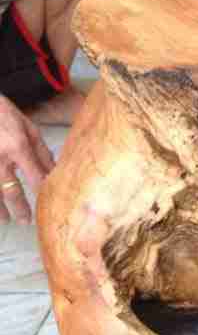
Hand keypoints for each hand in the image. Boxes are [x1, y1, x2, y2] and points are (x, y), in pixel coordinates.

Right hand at [0, 93, 55, 224]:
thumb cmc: (3, 113)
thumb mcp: (27, 126)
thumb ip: (40, 150)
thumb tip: (55, 170)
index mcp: (17, 147)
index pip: (35, 176)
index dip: (43, 192)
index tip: (49, 205)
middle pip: (10, 190)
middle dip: (19, 208)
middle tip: (26, 222)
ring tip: (4, 220)